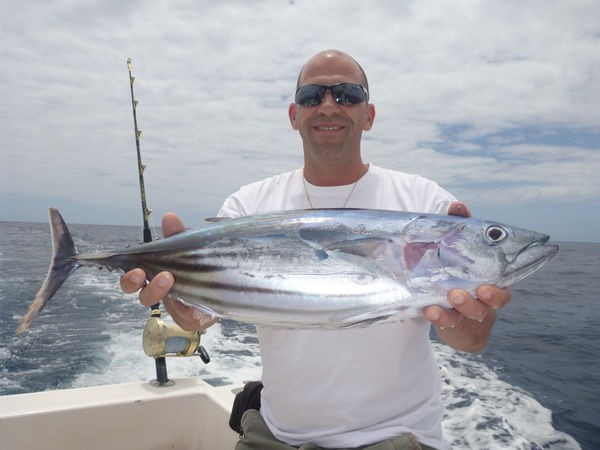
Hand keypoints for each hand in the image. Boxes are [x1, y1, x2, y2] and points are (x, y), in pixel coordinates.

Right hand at [119, 213, 217, 331]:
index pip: (134, 283)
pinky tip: (197, 302)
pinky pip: (191, 319)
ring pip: (169, 309)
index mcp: (154, 277)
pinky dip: (192, 310)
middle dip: (146, 287)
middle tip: (151, 274)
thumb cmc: (200, 263)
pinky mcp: (196, 319)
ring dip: (165, 294)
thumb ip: (178, 235)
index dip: (130, 279)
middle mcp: (164, 296)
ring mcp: (179, 309)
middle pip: (145, 297)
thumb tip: (169, 217)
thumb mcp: (188, 246)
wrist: (226, 279)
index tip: (135, 269)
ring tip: (170, 278)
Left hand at [422, 201, 511, 351]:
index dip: (509, 277)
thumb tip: (458, 205)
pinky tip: (430, 311)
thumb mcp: (457, 250)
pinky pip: (450, 325)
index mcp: (493, 278)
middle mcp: (487, 299)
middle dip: (490, 295)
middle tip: (478, 290)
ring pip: (473, 313)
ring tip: (450, 298)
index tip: (496, 279)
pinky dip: (440, 318)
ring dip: (463, 306)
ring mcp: (471, 314)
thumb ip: (460, 227)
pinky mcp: (454, 326)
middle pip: (497, 300)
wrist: (443, 306)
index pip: (508, 276)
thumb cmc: (457, 272)